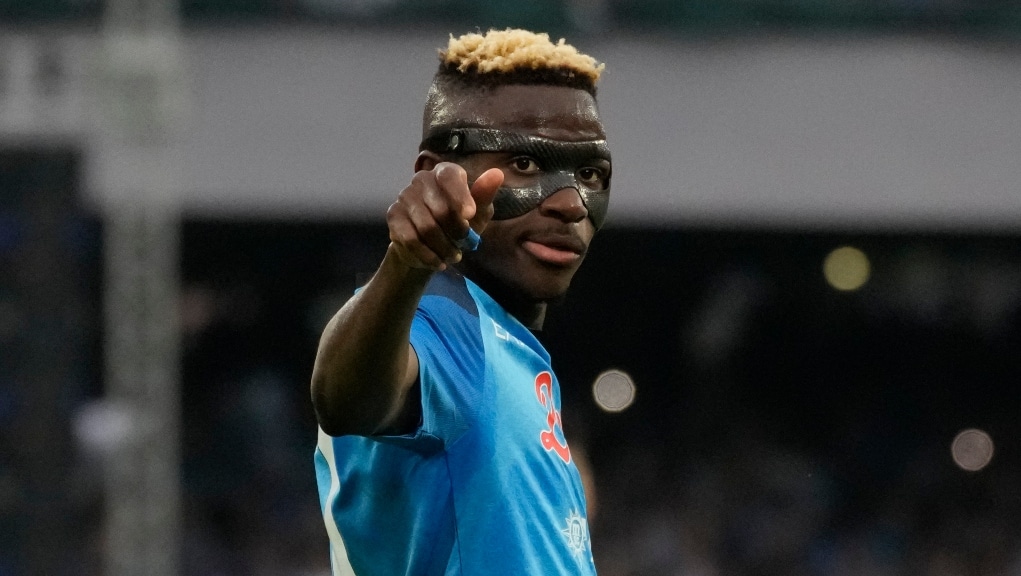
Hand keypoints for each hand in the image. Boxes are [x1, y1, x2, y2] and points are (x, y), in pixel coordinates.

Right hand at [386, 163, 503, 270]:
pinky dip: (428, 255)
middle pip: (440, 208)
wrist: (431, 244)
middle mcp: (422, 179)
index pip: (450, 176)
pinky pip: (411, 239)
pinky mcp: (393, 215)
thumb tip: (497, 173)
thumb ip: (485, 195)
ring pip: (426, 227)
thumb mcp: (477, 213)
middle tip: (464, 243)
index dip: (460, 197)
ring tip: (453, 256)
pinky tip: (437, 262)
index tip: (469, 216)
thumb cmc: (459, 223)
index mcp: (445, 173)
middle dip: (456, 232)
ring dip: (444, 247)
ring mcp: (405, 196)